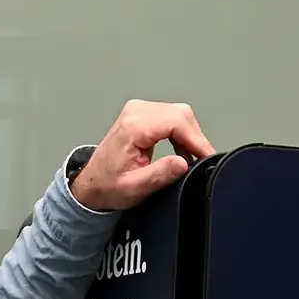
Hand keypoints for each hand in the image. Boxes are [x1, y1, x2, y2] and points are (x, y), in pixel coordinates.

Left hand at [70, 100, 214, 211]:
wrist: (92, 183)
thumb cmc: (108, 186)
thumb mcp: (135, 188)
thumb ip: (160, 175)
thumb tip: (184, 163)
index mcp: (133, 127)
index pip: (176, 122)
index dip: (196, 140)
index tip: (206, 157)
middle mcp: (136, 113)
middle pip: (180, 114)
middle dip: (195, 138)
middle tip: (202, 161)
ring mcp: (139, 111)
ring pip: (179, 114)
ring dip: (190, 136)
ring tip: (194, 159)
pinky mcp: (143, 115)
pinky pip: (171, 117)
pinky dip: (182, 134)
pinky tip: (183, 151)